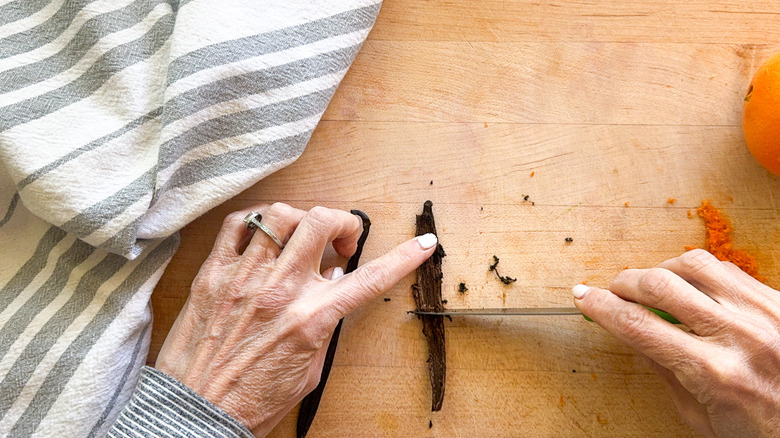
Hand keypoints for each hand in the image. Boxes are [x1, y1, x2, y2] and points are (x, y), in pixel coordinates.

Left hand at [155, 203, 437, 434]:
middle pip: (321, 222)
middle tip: (340, 243)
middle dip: (342, 222)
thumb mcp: (308, 370)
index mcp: (310, 319)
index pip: (370, 279)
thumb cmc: (252, 401)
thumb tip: (332, 285)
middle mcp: (278, 291)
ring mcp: (242, 278)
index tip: (423, 244)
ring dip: (301, 220)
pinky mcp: (212, 274)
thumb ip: (324, 323)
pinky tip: (264, 238)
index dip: (404, 257)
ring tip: (300, 240)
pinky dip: (258, 221)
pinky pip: (237, 224)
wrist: (196, 414)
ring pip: (280, 215)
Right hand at [573, 249, 779, 436]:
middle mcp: (739, 336)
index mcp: (713, 373)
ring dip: (663, 269)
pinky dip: (701, 273)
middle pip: (661, 284)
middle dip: (626, 282)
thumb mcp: (699, 417)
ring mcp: (764, 313)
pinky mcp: (779, 302)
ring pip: (695, 263)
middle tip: (615, 290)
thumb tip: (630, 332)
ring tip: (654, 284)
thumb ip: (663, 370)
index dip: (601, 307)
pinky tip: (693, 287)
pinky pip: (730, 270)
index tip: (584, 297)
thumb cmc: (762, 433)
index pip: (637, 325)